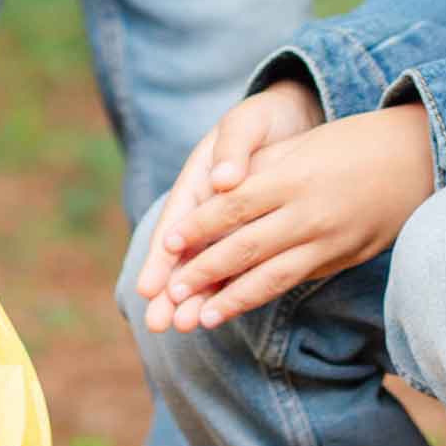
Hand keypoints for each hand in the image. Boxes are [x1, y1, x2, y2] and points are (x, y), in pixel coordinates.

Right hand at [135, 81, 323, 312]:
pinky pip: (236, 263)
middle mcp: (208, 206)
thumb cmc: (265, 120)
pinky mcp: (251, 232)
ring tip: (183, 327)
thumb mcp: (248, 124)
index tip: (150, 286)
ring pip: (208, 263)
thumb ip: (235, 149)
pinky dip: (225, 286)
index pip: (177, 223)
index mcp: (199, 178)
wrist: (296, 118)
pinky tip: (216, 313)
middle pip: (185, 252)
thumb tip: (223, 180)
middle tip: (156, 323)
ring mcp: (228, 223)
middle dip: (170, 287)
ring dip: (194, 294)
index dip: (162, 256)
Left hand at [141, 104, 435, 332]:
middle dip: (204, 273)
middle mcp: (310, 213)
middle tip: (171, 294)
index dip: (200, 227)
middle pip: (247, 248)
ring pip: (272, 277)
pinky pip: (297, 280)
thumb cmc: (352, 143)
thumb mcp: (303, 145)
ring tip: (201, 318)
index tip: (168, 243)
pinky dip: (264, 295)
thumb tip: (213, 192)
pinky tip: (241, 305)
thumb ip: (260, 169)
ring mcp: (329, 242)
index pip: (235, 207)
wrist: (419, 160)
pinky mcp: (343, 259)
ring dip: (233, 300)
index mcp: (294, 178)